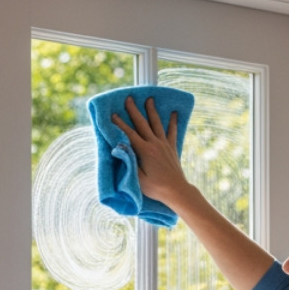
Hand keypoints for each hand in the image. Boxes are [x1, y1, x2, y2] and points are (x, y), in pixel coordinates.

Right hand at [110, 95, 191, 210]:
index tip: (113, 115)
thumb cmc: (155, 187)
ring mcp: (164, 144)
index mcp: (144, 151)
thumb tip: (120, 148)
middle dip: (134, 110)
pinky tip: (174, 113)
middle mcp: (154, 144)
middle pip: (142, 123)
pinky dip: (172, 122)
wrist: (176, 190)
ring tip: (150, 99)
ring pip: (156, 123)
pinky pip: (172, 132)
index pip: (129, 134)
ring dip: (152, 110)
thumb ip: (129, 162)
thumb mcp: (138, 178)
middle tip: (129, 98)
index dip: (120, 124)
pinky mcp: (172, 148)